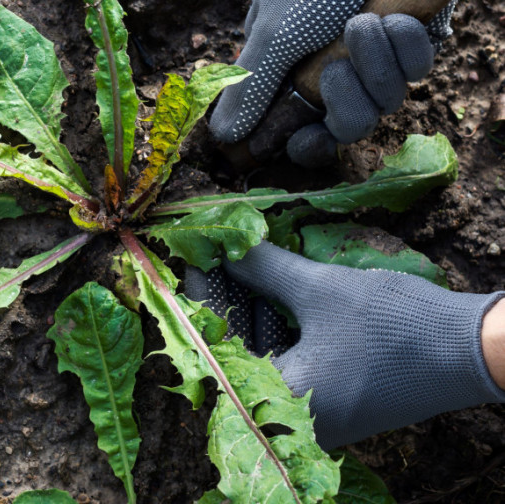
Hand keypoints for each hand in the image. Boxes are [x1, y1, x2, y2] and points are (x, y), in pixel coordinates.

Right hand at [208, 0, 487, 164]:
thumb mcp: (275, 31)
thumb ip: (251, 87)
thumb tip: (222, 136)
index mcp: (290, 68)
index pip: (296, 126)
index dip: (304, 138)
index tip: (305, 138)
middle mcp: (332, 68)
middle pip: (344, 122)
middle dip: (344, 99)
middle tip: (333, 69)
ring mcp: (374, 57)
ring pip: (382, 99)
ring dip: (374, 61)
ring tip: (366, 20)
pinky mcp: (412, 43)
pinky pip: (415, 68)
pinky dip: (405, 43)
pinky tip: (395, 14)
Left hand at [208, 242, 504, 448]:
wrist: (474, 352)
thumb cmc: (395, 326)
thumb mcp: (321, 290)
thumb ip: (265, 270)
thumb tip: (226, 247)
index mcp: (280, 402)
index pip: (216, 346)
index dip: (201, 298)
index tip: (193, 258)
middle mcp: (291, 419)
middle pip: (237, 352)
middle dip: (226, 299)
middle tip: (213, 255)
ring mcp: (315, 414)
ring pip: (265, 354)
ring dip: (252, 309)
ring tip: (239, 262)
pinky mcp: (335, 401)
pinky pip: (291, 361)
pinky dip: (280, 326)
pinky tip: (271, 288)